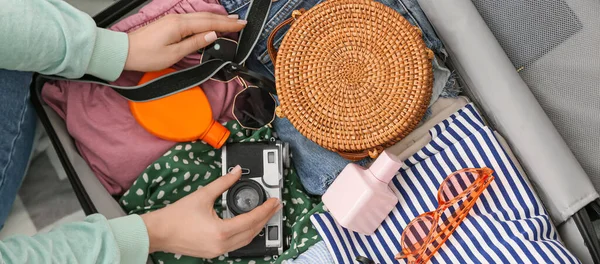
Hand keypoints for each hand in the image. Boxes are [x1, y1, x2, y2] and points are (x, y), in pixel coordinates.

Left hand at [124, 13, 245, 71]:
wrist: (125, 52)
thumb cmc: (146, 55)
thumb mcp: (174, 53)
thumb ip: (195, 43)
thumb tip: (212, 35)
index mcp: (180, 25)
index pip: (210, 23)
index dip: (227, 24)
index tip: (241, 25)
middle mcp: (178, 19)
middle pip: (206, 17)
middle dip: (225, 19)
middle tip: (241, 22)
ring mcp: (173, 19)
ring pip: (200, 16)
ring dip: (216, 18)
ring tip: (230, 21)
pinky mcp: (169, 23)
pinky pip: (192, 19)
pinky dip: (205, 20)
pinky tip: (210, 22)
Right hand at [141, 165, 281, 258]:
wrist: (158, 232)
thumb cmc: (176, 217)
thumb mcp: (203, 195)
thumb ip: (223, 182)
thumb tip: (236, 172)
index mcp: (221, 232)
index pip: (252, 220)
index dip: (265, 210)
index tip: (274, 201)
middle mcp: (222, 245)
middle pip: (253, 232)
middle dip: (266, 218)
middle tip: (274, 206)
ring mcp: (218, 251)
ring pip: (246, 241)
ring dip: (257, 227)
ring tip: (265, 214)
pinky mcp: (213, 252)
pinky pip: (236, 245)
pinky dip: (246, 234)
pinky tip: (248, 225)